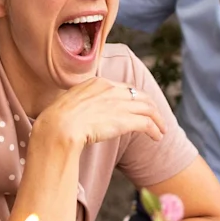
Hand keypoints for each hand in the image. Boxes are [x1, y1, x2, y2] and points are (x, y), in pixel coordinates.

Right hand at [34, 75, 165, 151]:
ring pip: (148, 109)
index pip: (124, 88)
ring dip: (157, 120)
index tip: (138, 107)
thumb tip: (82, 114)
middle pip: (139, 96)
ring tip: (161, 129)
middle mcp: (111, 90)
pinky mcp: (125, 119)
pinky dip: (154, 129)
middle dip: (150, 107)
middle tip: (156, 117)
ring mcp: (119, 103)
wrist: (59, 126)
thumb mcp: (70, 103)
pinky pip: (147, 123)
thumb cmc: (57, 119)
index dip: (134, 98)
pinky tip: (156, 137)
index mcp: (98, 83)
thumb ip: (82, 103)